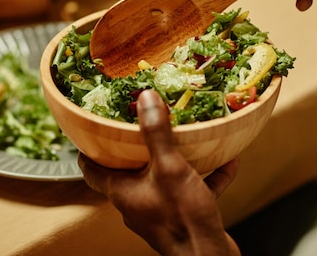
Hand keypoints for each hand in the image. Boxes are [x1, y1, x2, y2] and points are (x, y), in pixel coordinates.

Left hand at [79, 90, 240, 255]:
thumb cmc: (182, 218)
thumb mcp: (169, 168)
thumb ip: (156, 133)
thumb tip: (145, 98)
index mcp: (121, 191)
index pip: (91, 168)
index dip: (89, 147)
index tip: (94, 125)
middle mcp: (135, 202)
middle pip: (127, 170)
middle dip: (136, 146)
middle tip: (144, 121)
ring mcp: (158, 212)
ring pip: (161, 178)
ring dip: (174, 158)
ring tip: (188, 136)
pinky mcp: (182, 218)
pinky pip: (191, 190)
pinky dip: (205, 175)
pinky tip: (227, 161)